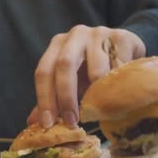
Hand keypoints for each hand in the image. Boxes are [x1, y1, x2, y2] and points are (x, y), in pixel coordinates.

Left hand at [28, 25, 145, 127]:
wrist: (125, 49)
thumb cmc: (93, 68)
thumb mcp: (72, 82)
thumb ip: (53, 99)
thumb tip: (32, 122)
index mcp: (57, 45)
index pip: (43, 71)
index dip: (44, 99)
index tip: (48, 124)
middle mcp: (75, 35)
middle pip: (65, 64)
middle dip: (66, 97)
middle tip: (72, 122)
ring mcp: (99, 33)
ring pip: (96, 70)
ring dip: (98, 96)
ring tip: (101, 111)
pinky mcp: (122, 36)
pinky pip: (119, 68)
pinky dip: (119, 86)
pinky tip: (121, 94)